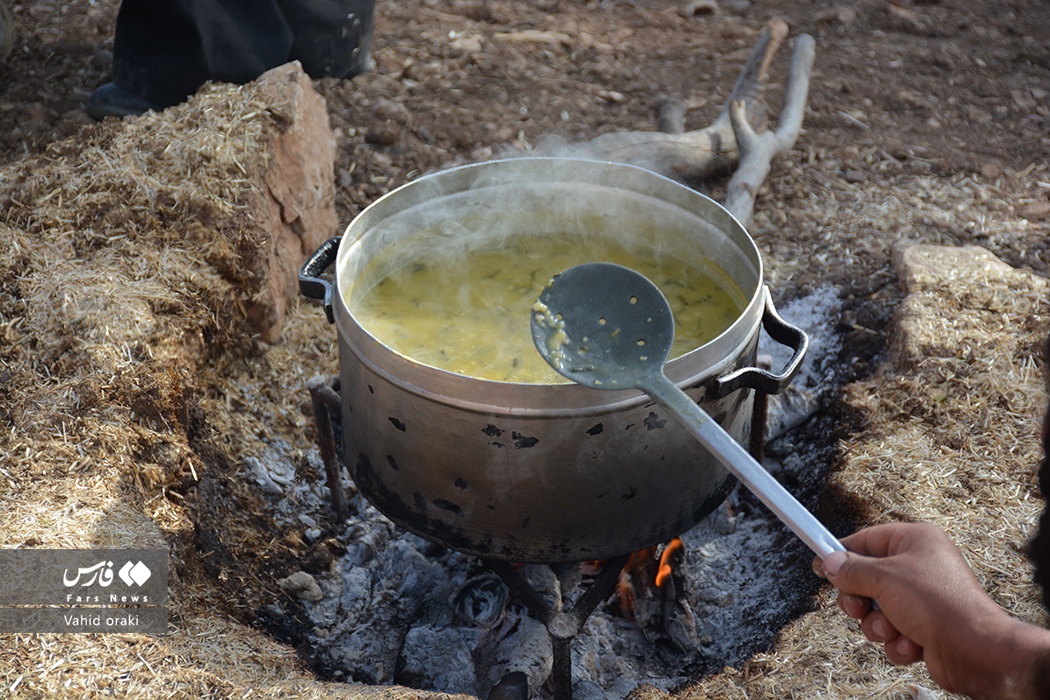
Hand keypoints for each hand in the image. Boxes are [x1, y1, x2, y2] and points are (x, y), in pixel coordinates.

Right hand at [814, 522, 1049, 698]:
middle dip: (860, 599)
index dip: (842, 552)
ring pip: (876, 610)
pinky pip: (892, 632)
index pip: (867, 540)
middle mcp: (919, 567)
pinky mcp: (924, 628)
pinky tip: (914, 644)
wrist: (976, 651)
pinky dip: (897, 641)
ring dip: (878, 625)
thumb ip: (852, 570)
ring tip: (894, 628)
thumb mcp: (885, 578)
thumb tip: (830, 563)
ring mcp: (922, 600)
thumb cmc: (939, 604)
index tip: (820, 562)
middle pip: (866, 578)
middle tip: (860, 606)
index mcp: (916, 541)